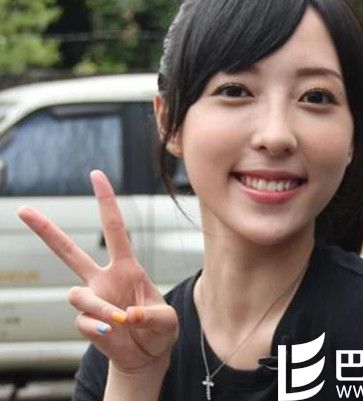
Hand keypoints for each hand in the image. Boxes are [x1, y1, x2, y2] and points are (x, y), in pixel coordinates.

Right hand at [17, 170, 178, 374]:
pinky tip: (113, 331)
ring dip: (100, 307)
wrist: (147, 355)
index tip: (96, 174)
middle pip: (69, 253)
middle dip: (47, 231)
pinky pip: (84, 321)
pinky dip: (100, 327)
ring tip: (119, 320)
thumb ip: (152, 317)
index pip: (115, 229)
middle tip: (23, 210)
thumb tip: (126, 316)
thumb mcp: (167, 321)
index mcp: (126, 267)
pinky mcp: (87, 322)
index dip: (106, 201)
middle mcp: (104, 279)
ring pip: (77, 295)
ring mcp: (93, 300)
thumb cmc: (159, 330)